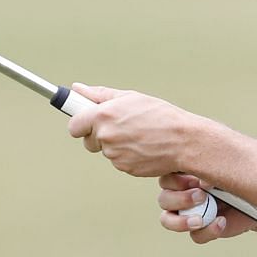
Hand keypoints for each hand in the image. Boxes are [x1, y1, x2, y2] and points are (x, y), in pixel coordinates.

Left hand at [65, 84, 207, 177]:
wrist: (183, 141)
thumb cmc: (161, 116)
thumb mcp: (130, 97)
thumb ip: (99, 94)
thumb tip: (77, 89)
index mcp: (103, 115)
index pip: (74, 126)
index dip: (81, 124)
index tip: (86, 122)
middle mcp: (106, 136)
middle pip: (89, 141)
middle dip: (100, 135)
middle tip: (121, 127)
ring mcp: (114, 154)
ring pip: (106, 151)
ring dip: (117, 145)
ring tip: (138, 135)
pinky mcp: (124, 168)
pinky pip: (119, 161)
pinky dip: (128, 156)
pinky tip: (142, 146)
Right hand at [157, 173, 251, 243]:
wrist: (256, 199)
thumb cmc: (237, 178)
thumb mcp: (223, 170)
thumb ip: (208, 175)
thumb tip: (202, 183)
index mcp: (182, 176)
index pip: (165, 179)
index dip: (175, 182)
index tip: (194, 181)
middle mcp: (180, 195)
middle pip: (163, 200)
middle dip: (179, 199)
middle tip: (202, 197)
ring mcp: (188, 215)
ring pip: (167, 220)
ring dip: (181, 221)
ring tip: (201, 220)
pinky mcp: (200, 231)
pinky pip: (195, 235)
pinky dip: (208, 231)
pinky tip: (221, 222)